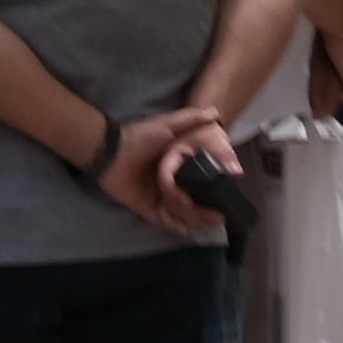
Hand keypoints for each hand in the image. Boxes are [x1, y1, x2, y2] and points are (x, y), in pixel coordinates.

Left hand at [95, 109, 239, 238]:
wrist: (110, 153)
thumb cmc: (140, 137)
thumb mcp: (167, 124)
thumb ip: (190, 119)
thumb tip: (214, 112)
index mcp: (179, 163)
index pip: (202, 175)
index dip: (216, 182)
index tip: (231, 186)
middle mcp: (172, 180)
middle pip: (194, 197)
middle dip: (207, 208)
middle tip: (221, 215)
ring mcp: (160, 195)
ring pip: (181, 210)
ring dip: (194, 216)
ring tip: (209, 219)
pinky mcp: (146, 206)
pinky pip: (163, 219)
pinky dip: (174, 225)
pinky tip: (186, 230)